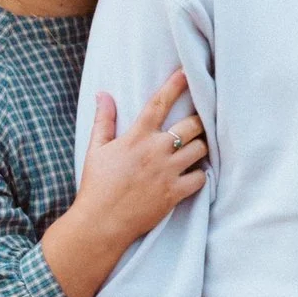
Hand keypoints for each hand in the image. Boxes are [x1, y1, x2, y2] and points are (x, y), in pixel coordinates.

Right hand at [79, 71, 207, 254]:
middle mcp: (155, 151)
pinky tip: (196, 173)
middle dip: (199, 120)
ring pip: (201, 149)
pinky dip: (201, 174)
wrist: (101, 222)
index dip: (175, 85)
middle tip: (199, 122)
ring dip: (202, 146)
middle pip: (192, 125)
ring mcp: (168, 172)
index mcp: (137, 137)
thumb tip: (103, 94)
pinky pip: (201, 177)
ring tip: (197, 148)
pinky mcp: (175, 193)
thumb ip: (104, 120)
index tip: (187, 73)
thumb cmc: (96, 185)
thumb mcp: (95, 149)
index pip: (159, 103)